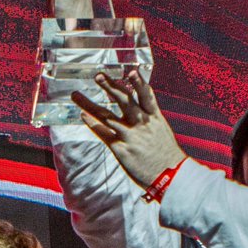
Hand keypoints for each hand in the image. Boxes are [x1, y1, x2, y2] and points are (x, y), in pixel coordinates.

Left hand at [72, 70, 187, 190]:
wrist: (171, 177)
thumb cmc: (168, 156)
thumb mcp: (162, 131)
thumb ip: (150, 119)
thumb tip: (140, 111)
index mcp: (155, 118)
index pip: (146, 95)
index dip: (138, 82)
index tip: (132, 70)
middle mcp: (141, 124)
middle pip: (123, 100)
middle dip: (110, 86)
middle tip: (98, 75)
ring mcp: (130, 136)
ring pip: (106, 116)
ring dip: (89, 104)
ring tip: (76, 94)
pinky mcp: (121, 149)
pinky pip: (103, 134)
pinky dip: (92, 124)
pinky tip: (83, 115)